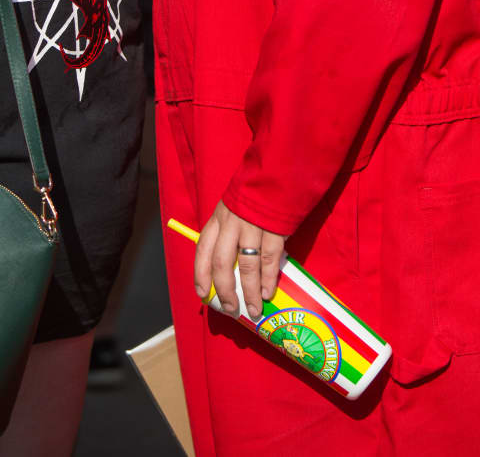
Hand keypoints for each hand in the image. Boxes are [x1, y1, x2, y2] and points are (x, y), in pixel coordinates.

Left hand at [194, 200, 283, 321]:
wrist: (279, 171)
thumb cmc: (256, 193)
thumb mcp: (234, 207)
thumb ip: (229, 231)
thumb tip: (231, 265)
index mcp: (218, 217)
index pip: (203, 250)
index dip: (201, 275)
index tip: (203, 294)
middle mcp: (231, 223)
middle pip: (222, 263)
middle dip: (225, 291)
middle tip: (231, 309)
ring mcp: (252, 225)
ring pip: (246, 266)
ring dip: (249, 291)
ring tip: (254, 308)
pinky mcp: (274, 228)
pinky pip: (269, 259)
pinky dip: (267, 279)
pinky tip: (267, 292)